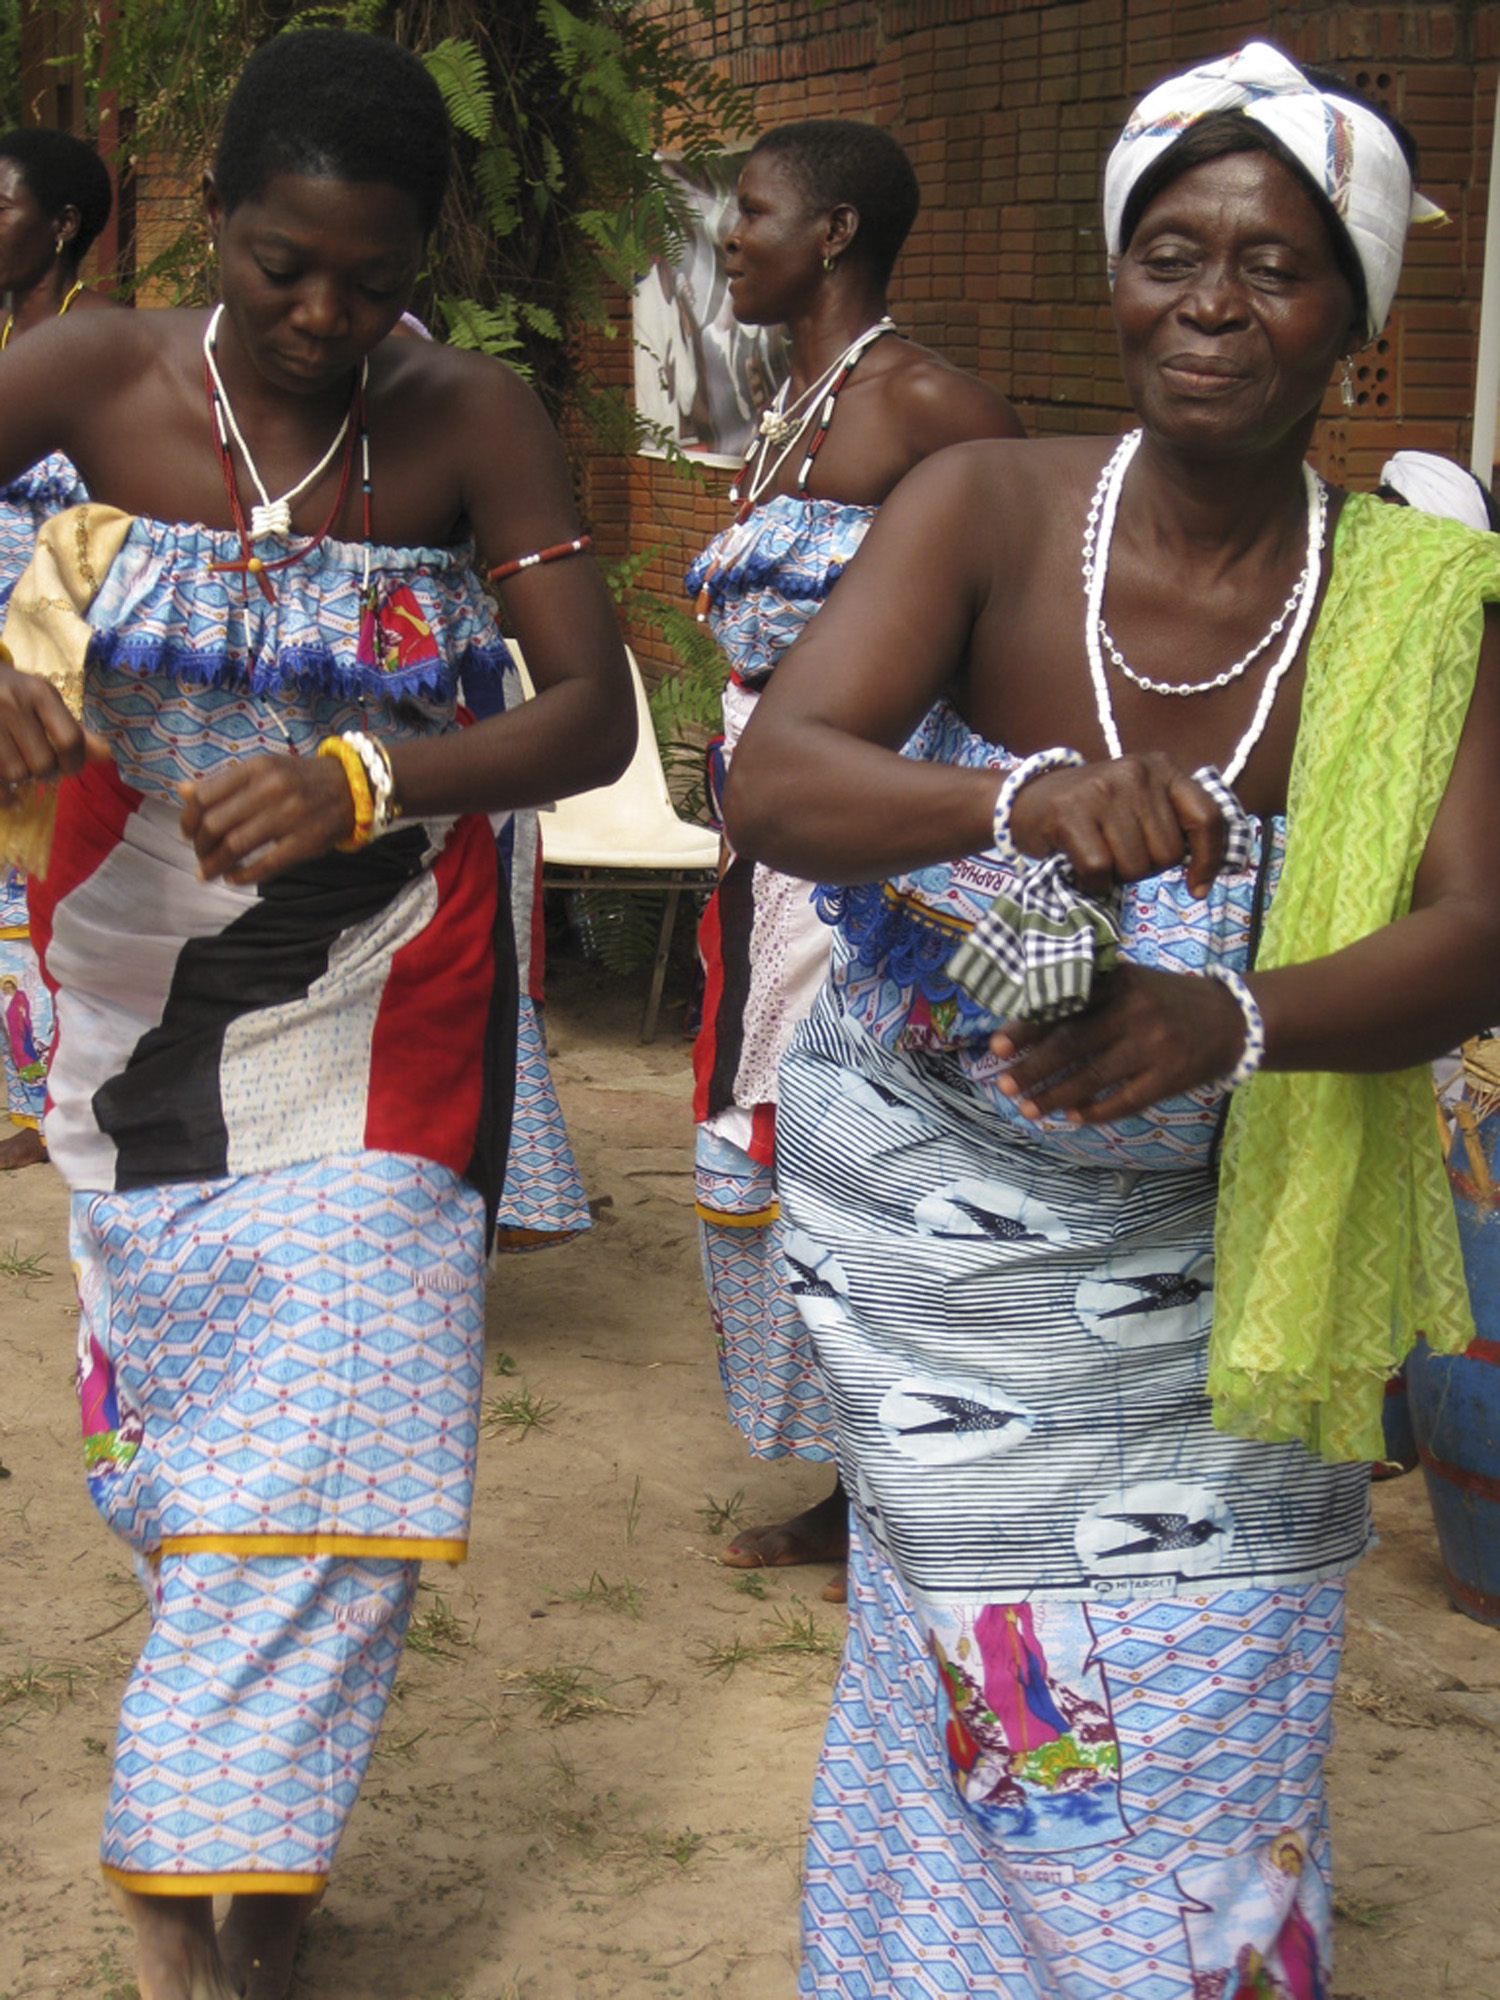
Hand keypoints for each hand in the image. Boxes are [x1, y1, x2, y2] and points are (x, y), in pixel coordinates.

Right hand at [0, 664, 110, 791]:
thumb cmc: (12, 692)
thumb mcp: (43, 700)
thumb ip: (73, 728)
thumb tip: (106, 755)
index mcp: (38, 693)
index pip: (70, 739)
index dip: (75, 762)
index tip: (70, 767)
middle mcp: (12, 704)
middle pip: (43, 762)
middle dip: (47, 772)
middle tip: (42, 767)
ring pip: (16, 774)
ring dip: (22, 778)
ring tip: (19, 765)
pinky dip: (5, 797)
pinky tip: (12, 799)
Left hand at [178, 751, 354, 884]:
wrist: (354, 787)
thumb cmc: (300, 779)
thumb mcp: (263, 770)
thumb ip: (224, 782)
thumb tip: (182, 791)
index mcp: (257, 768)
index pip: (205, 795)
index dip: (189, 819)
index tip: (187, 833)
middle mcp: (272, 788)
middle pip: (216, 824)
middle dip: (200, 846)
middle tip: (200, 856)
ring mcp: (291, 816)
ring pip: (236, 846)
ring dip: (215, 865)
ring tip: (208, 873)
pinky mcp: (306, 842)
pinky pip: (265, 864)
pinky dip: (242, 875)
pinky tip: (234, 878)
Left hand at [990, 962, 1249, 1124]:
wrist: (1231, 1017)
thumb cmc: (1164, 1000)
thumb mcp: (1130, 982)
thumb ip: (1090, 995)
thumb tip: (1029, 1025)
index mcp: (1118, 982)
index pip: (1063, 1006)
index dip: (1027, 1028)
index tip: (997, 1046)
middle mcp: (1134, 1011)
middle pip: (1071, 1044)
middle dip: (1032, 1068)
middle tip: (1004, 1084)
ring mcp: (1154, 1046)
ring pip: (1092, 1077)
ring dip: (1055, 1096)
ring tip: (1028, 1108)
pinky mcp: (1170, 1077)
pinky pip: (1124, 1101)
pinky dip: (1095, 1112)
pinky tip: (1073, 1118)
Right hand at [1009, 753, 1228, 899]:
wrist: (1025, 799)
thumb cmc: (1093, 811)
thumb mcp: (1139, 801)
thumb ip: (1172, 822)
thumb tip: (1207, 875)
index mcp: (1162, 768)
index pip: (1206, 817)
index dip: (1210, 859)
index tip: (1198, 887)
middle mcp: (1136, 772)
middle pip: (1167, 852)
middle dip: (1147, 868)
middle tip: (1120, 855)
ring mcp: (1101, 790)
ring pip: (1135, 865)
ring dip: (1118, 877)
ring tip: (1099, 857)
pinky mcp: (1070, 813)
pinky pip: (1100, 870)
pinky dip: (1094, 884)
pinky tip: (1082, 872)